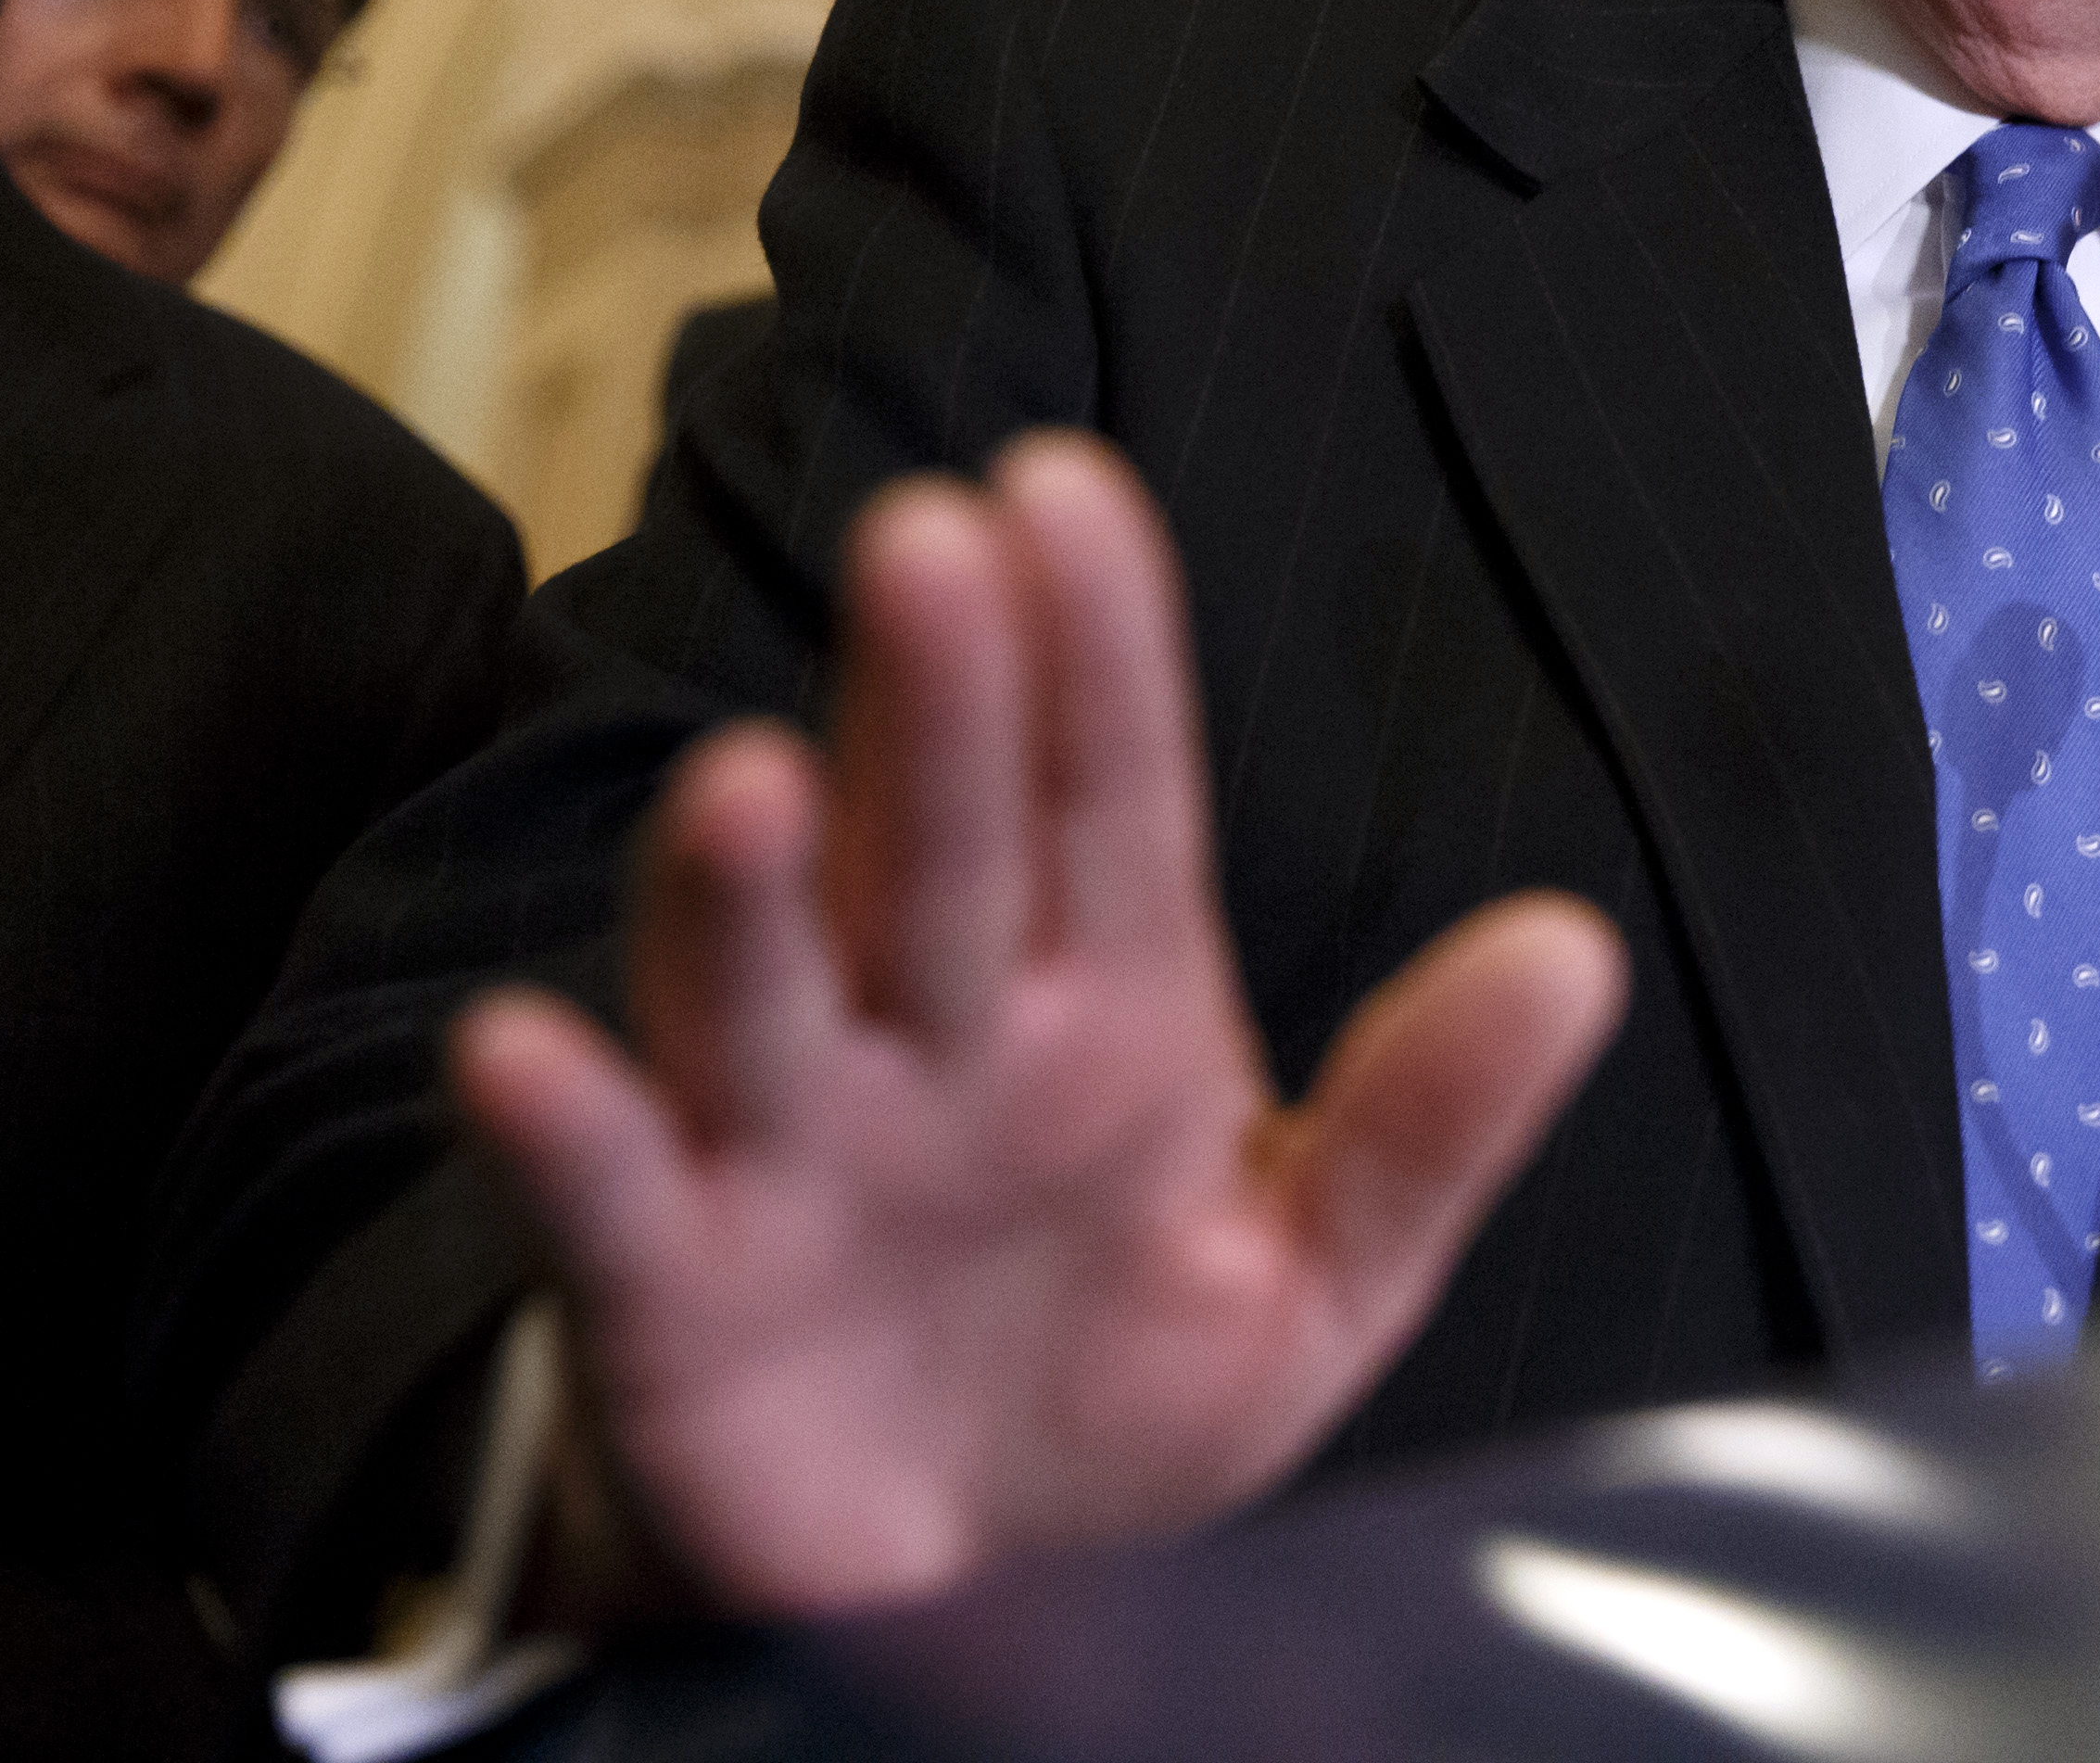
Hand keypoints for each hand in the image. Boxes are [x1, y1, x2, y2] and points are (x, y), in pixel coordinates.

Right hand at [453, 432, 1626, 1615]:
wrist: (961, 1604)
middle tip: (933, 542)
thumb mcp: (1315, 1272)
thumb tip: (1575, 951)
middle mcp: (937, 1042)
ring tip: (750, 778)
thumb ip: (1430, 1122)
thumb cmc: (1114, 1396)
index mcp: (1106, 1007)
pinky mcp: (673, 1299)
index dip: (1094, 649)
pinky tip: (524, 1049)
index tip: (1071, 495)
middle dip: (936, 703)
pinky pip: (613, 1200)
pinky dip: (566, 1132)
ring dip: (744, 889)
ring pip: (765, 987)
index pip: (1109, 793)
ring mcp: (792, 1155)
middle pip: (939, 847)